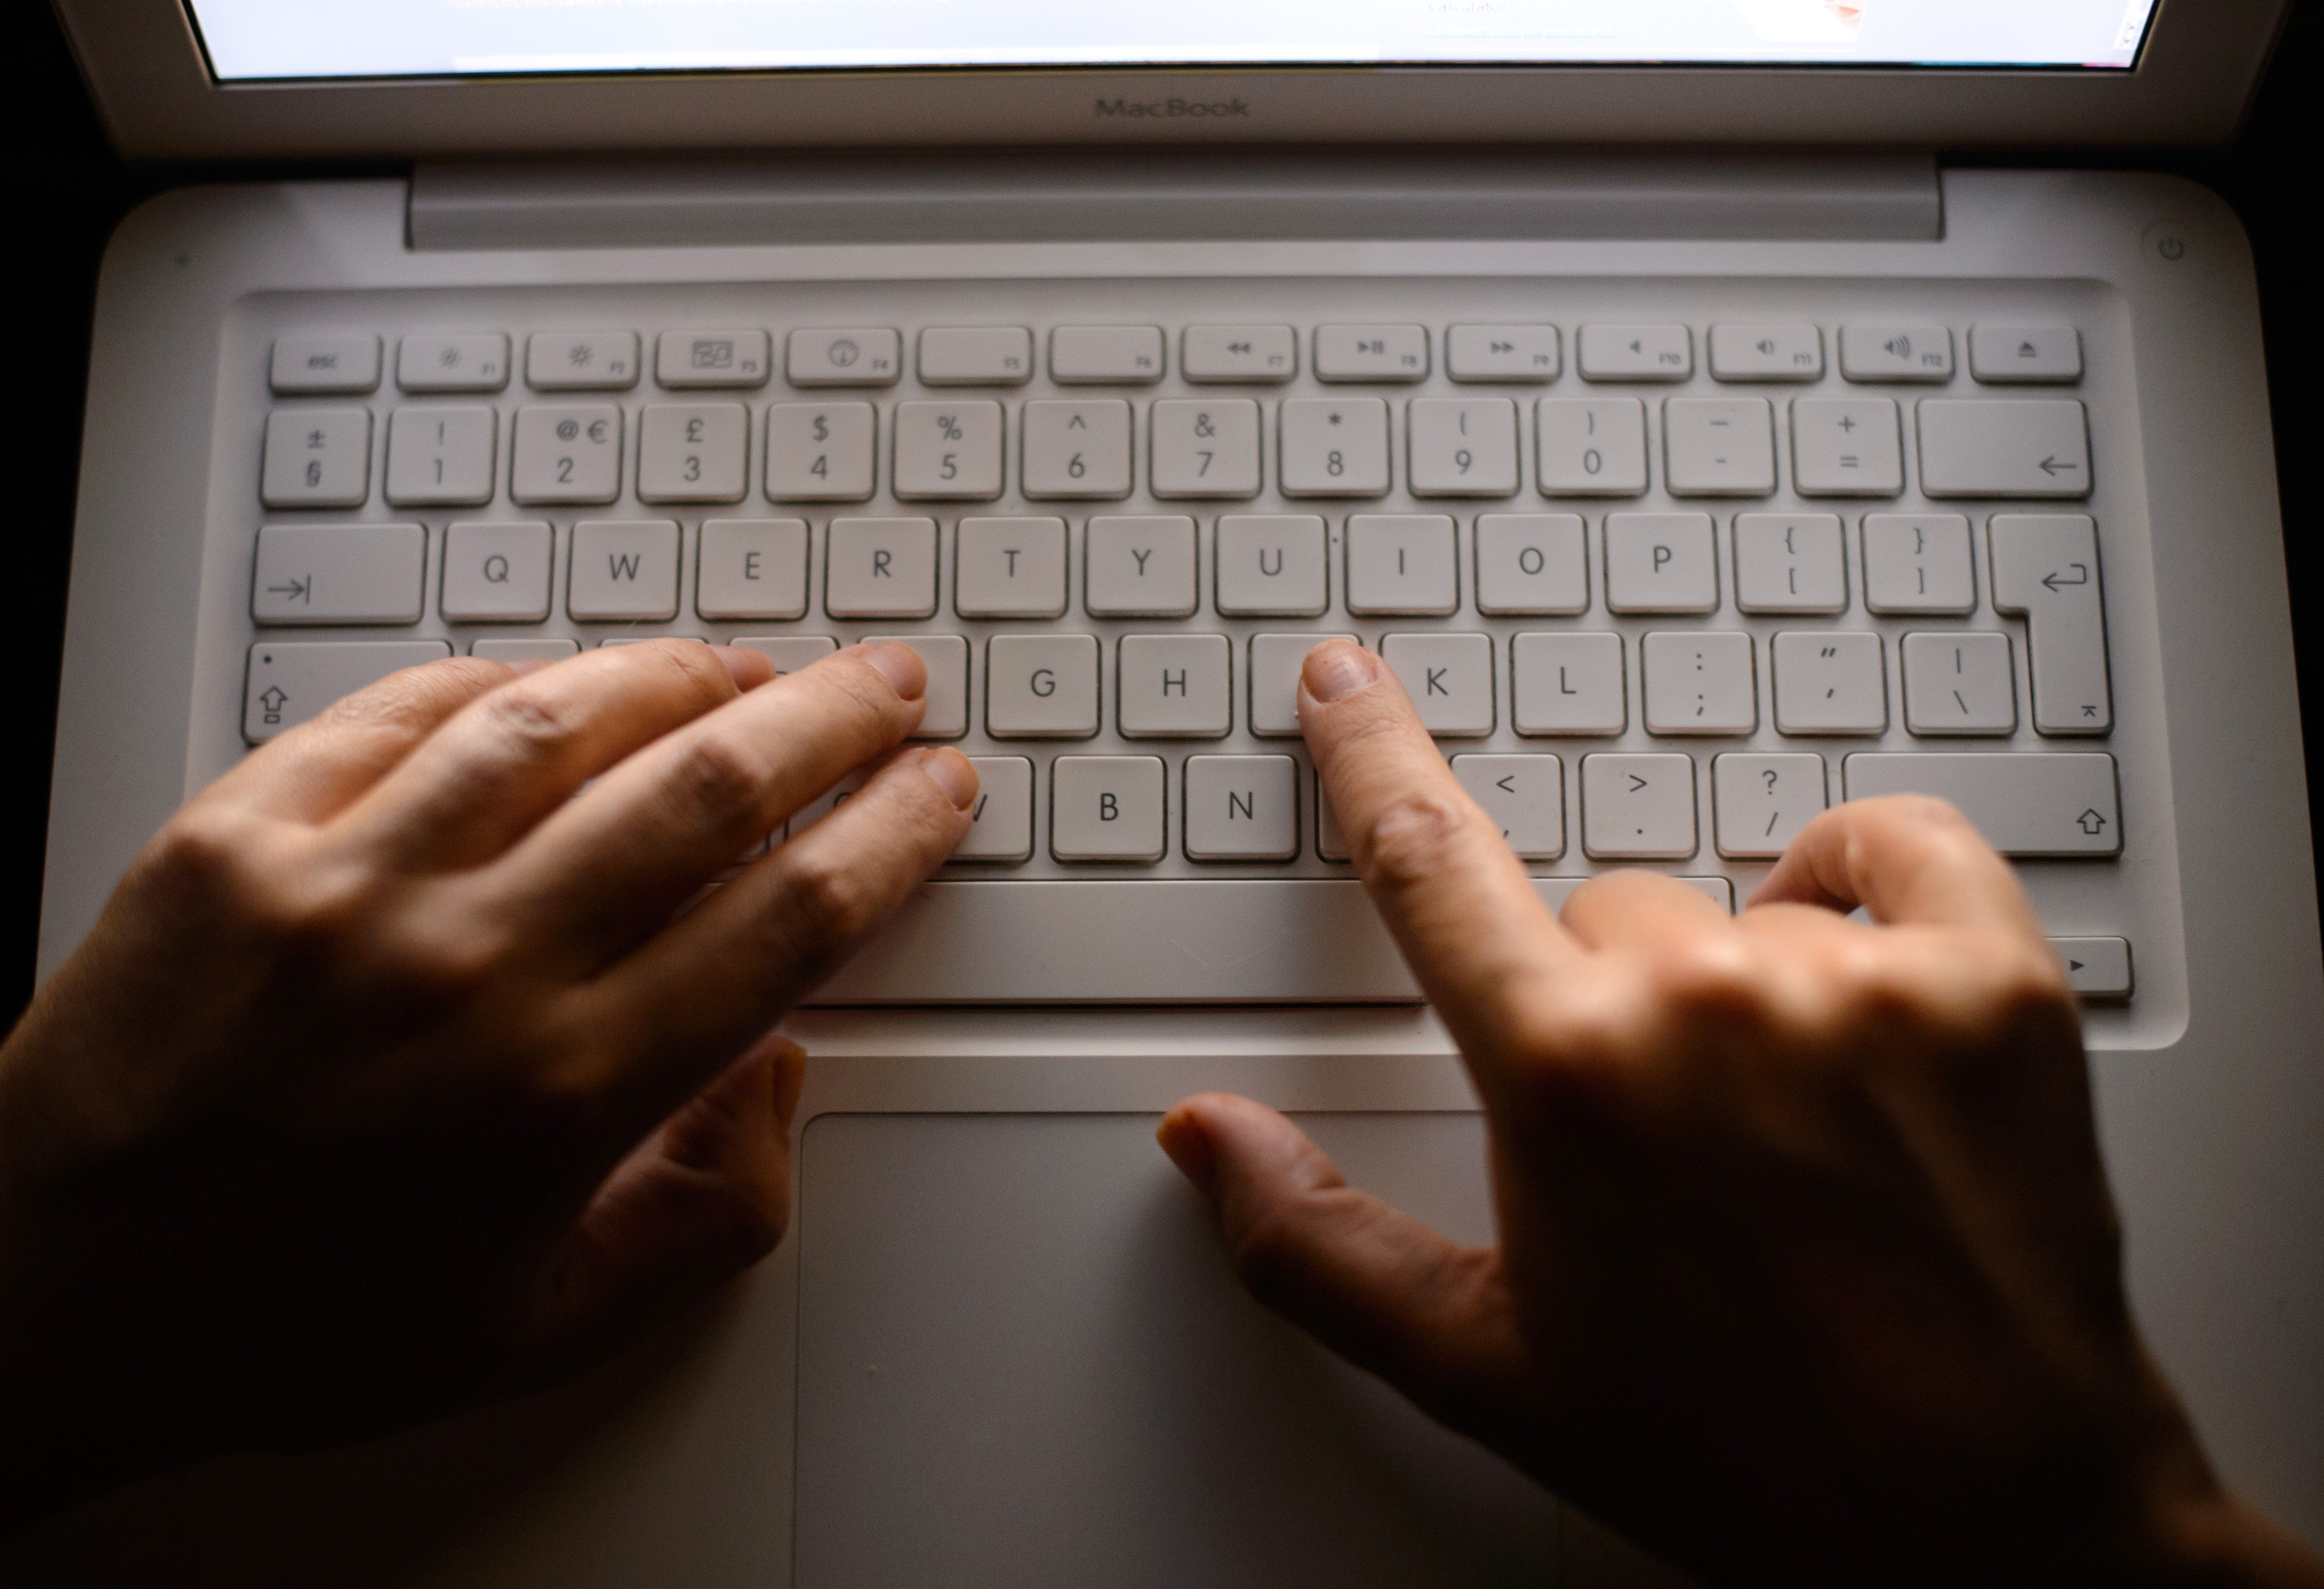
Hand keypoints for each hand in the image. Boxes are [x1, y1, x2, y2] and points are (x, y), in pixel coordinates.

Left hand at [0, 640, 975, 1529]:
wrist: (49, 1291)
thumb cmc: (290, 1318)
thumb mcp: (545, 1327)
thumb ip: (709, 1218)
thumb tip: (780, 1074)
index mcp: (565, 1093)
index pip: (788, 917)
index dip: (890, 834)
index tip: (934, 792)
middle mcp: (469, 969)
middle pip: (707, 789)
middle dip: (831, 720)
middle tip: (886, 687)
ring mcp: (346, 885)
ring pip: (566, 719)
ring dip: (685, 674)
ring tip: (746, 666)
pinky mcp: (239, 831)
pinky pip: (404, 709)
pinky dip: (507, 679)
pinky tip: (561, 680)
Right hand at [1160, 640, 2323, 1587]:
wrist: (1992, 1521)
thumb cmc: (1747, 1455)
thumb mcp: (1491, 1369)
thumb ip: (1317, 1242)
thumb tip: (1207, 1143)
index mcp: (1567, 1076)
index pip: (1426, 859)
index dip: (1373, 754)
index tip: (1350, 684)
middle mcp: (1705, 1000)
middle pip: (1600, 916)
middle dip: (1611, 1011)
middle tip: (1676, 1150)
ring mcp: (1859, 981)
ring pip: (1742, 906)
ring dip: (1747, 989)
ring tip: (1794, 1138)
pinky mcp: (1994, 977)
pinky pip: (1897, 843)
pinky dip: (1871, 887)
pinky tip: (1865, 991)